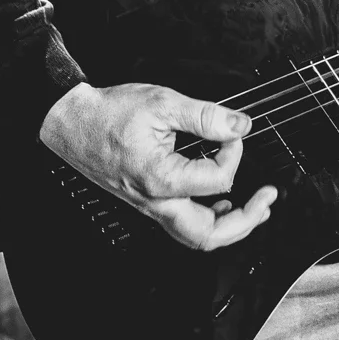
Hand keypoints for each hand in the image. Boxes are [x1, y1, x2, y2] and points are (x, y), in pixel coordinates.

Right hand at [38, 81, 277, 251]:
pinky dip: (209, 219)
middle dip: (246, 221)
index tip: (231, 131)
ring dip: (230, 226)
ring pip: (195, 236)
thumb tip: (239, 125)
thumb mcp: (162, 103)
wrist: (71, 122)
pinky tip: (221, 204)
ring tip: (255, 208)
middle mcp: (155, 202)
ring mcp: (150, 206)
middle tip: (267, 199)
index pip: (218, 179)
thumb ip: (206, 116)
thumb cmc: (107, 114)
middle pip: (208, 235)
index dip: (233, 152)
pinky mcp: (147, 201)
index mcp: (161, 179)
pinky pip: (182, 223)